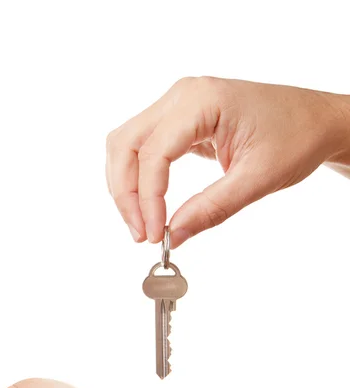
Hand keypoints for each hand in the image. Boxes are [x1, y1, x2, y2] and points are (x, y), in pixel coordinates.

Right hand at [106, 77, 349, 246]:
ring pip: (127, 145)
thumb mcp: (256, 180)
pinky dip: (140, 178)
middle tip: (140, 233)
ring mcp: (178, 104)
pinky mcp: (180, 119)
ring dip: (126, 187)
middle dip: (126, 194)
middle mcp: (181, 95)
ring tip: (142, 224)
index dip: (148, 199)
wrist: (316, 120)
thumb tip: (174, 236)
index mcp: (202, 101)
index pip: (154, 152)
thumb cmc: (296, 139)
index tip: (155, 235)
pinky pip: (144, 147)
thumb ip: (212, 209)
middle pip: (126, 144)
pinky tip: (149, 205)